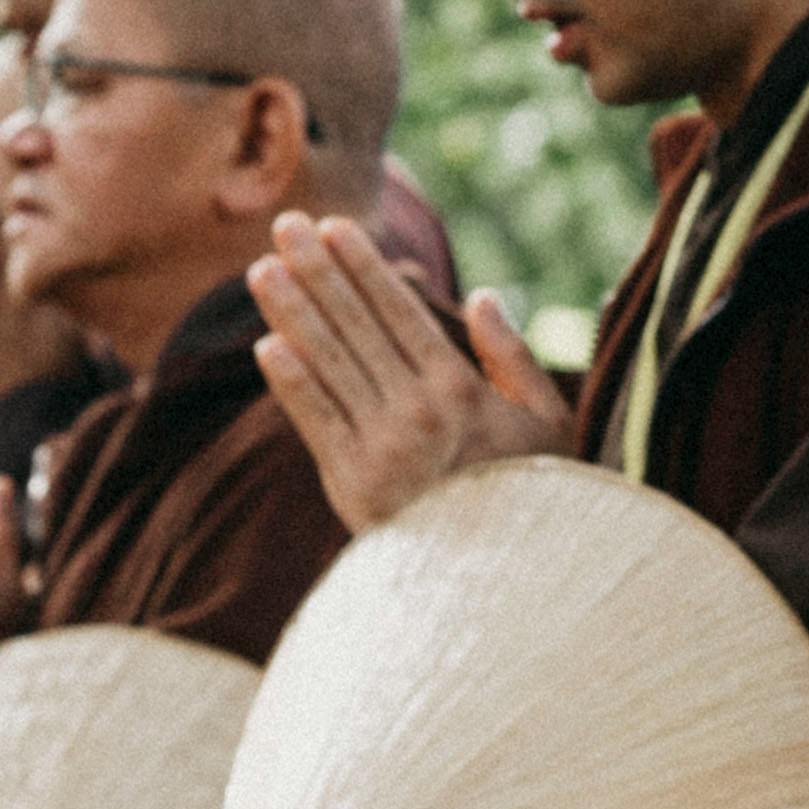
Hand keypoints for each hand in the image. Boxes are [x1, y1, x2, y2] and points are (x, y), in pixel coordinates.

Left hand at [247, 212, 570, 533]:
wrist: (503, 583)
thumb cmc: (533, 498)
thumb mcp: (547, 423)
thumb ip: (512, 357)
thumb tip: (481, 296)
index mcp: (461, 389)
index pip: (400, 312)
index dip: (361, 266)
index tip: (332, 228)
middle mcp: (418, 411)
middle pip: (355, 326)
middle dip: (317, 271)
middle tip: (283, 225)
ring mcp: (382, 447)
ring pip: (328, 364)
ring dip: (291, 313)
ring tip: (261, 271)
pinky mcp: (352, 485)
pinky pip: (315, 422)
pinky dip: (291, 383)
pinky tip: (267, 345)